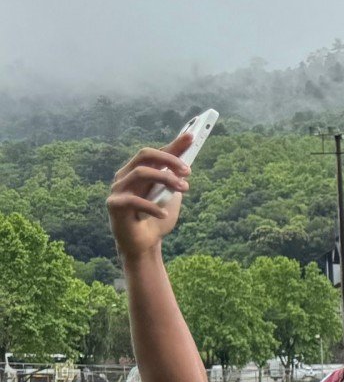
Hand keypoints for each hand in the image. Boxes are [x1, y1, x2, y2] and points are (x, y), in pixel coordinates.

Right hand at [105, 134, 193, 258]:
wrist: (145, 244)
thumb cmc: (157, 218)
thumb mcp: (171, 196)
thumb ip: (176, 180)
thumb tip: (187, 162)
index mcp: (137, 171)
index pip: (154, 153)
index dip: (172, 145)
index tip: (192, 137)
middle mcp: (125, 176)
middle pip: (145, 155)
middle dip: (169, 160)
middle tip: (189, 171)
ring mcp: (117, 189)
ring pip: (141, 173)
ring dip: (166, 179)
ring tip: (184, 189)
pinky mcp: (114, 205)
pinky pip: (134, 200)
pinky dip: (153, 206)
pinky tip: (165, 214)